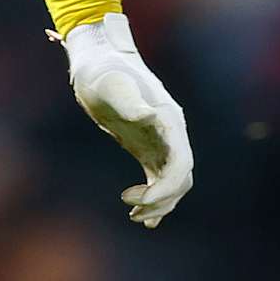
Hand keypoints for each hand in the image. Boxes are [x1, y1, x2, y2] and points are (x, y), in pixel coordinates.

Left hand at [62, 13, 192, 227]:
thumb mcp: (111, 84)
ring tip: (132, 214)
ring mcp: (161, 141)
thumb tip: (149, 115)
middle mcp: (171, 132)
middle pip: (182, 178)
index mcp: (168, 119)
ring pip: (175, 182)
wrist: (97, 62)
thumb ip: (130, 100)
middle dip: (161, 199)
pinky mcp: (148, 148)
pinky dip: (156, 199)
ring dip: (159, 203)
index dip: (167, 187)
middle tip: (130, 209)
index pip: (182, 162)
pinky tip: (144, 218)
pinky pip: (161, 179)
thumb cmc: (103, 71)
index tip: (141, 199)